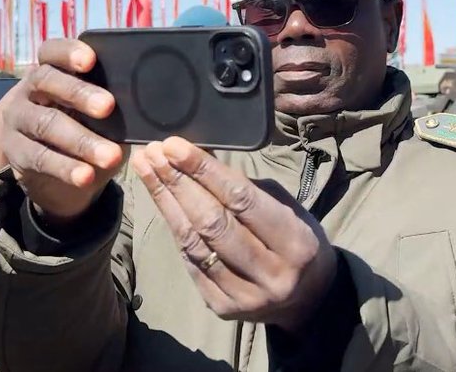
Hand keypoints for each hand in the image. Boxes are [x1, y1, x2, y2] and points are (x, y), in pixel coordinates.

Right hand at [0, 39, 123, 224]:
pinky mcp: (15, 151)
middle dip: (79, 93)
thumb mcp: (98, 114)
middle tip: (108, 106)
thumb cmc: (86, 128)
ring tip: (110, 156)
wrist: (57, 172)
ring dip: (81, 140)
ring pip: (45, 124)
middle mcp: (29, 90)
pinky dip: (66, 167)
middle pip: (47, 81)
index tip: (90, 59)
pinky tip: (85, 176)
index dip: (68, 52)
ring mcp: (18, 119)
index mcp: (51, 71)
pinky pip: (40, 157)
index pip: (52, 52)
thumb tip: (139, 104)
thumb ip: (110, 105)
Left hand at [130, 137, 336, 331]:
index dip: (204, 171)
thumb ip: (245, 188)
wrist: (308, 300)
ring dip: (165, 201)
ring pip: (195, 243)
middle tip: (153, 153)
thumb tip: (198, 159)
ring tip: (146, 170)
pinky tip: (161, 201)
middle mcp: (271, 273)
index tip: (175, 146)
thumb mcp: (286, 208)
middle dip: (177, 182)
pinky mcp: (224, 308)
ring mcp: (246, 296)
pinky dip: (175, 228)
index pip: (241, 199)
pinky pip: (191, 263)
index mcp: (295, 242)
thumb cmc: (297, 240)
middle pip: (212, 222)